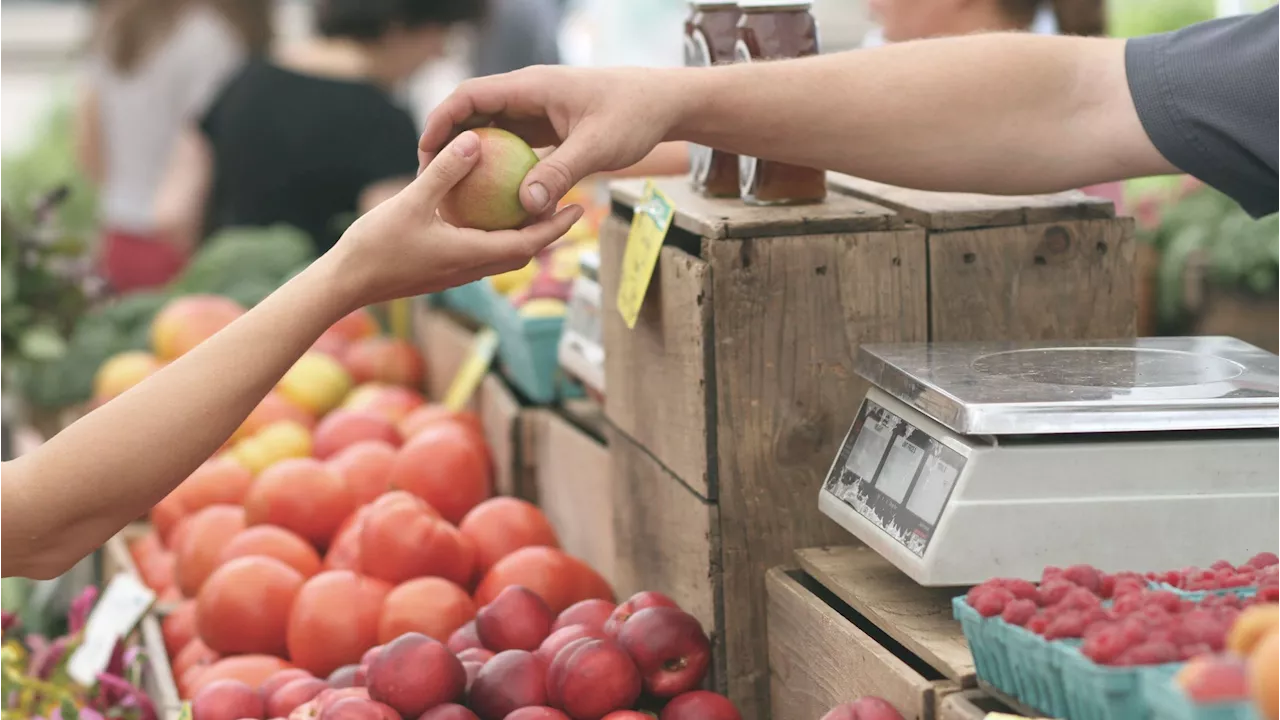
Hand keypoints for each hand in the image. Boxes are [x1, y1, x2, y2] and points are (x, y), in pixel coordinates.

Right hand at [329, 130, 583, 308]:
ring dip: (523, 235)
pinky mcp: (441, 271)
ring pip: (501, 254)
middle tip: (568, 204)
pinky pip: (479, 252)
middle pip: (522, 252)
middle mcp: (470, 269)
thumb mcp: (411, 202)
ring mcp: (455, 272)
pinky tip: (486, 213)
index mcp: (471, 255)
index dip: (556, 227)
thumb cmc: (375, 246)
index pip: (528, 244)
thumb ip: (445, 172)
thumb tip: (474, 140)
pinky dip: (494, 235)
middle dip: (548, 231)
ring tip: (534, 206)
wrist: (345, 284)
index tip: (579, 208)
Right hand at [418, 65, 686, 215]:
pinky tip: (491, 198)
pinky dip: (498, 166)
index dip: (442, 121)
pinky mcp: (548, 128)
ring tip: (452, 191)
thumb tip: (526, 206)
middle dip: (448, 142)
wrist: (664, 103)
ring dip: (471, 156)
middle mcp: (528, 95)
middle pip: (473, 113)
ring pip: (491, 130)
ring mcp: (537, 111)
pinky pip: (512, 145)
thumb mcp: (597, 147)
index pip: (470, 96)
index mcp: (531, 87)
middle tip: (430, 179)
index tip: (425, 153)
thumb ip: (560, 173)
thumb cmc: (634, 116)